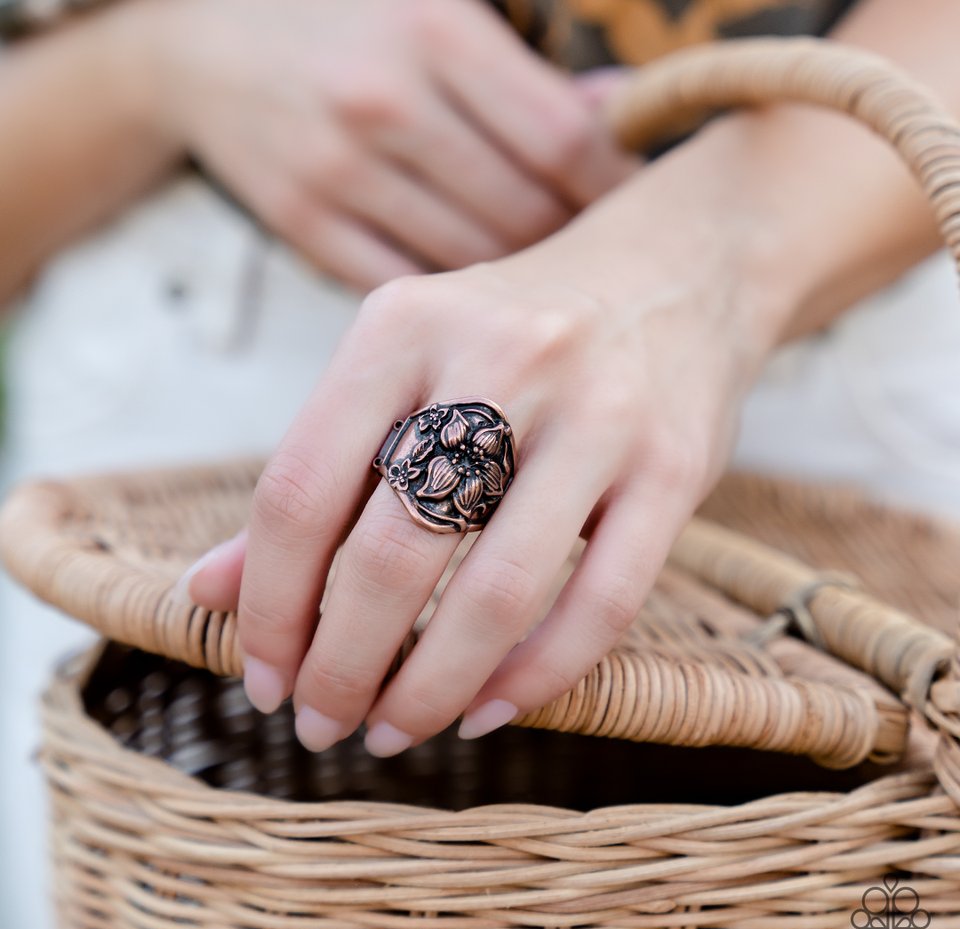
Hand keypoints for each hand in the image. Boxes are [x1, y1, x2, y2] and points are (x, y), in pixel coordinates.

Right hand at [139, 0, 635, 289]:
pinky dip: (452, 299)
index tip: (642, 212)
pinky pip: (409, 288)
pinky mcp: (306, 228)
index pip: (563, 141)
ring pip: (472, 261)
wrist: (200, 48)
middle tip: (604, 259)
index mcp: (434, 32)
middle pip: (525, 212)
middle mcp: (385, 104)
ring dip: (521, 280)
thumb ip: (524, 69)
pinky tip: (477, 295)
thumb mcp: (434, 9)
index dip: (618, 189)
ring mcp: (338, 174)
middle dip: (578, 245)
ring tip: (549, 280)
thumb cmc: (345, 24)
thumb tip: (617, 111)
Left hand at [188, 133, 788, 754]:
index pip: (302, 490)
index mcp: (405, 326)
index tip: (261, 675)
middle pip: (392, 552)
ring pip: (498, 591)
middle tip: (322, 724)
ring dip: (431, 688)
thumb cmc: (515, 333)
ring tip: (395, 731)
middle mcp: (501, 357)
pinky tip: (491, 711)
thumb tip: (213, 591)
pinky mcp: (675, 464)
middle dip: (341, 667)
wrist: (676, 270)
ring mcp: (600, 412)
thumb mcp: (402, 365)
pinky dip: (539, 677)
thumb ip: (317, 471)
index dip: (269, 604)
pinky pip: (603, 601)